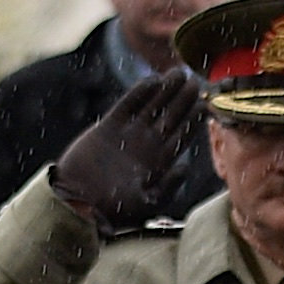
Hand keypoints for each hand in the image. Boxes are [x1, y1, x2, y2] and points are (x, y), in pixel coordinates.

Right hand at [46, 67, 204, 231]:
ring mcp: (128, 134)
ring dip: (166, 90)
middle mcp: (146, 145)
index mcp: (159, 162)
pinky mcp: (108, 127)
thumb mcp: (147, 204)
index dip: (194, 118)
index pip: (182, 135)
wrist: (78, 203)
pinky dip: (140, 93)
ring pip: (152, 106)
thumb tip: (184, 166)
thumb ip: (168, 186)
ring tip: (179, 73)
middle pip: (171, 116)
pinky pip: (128, 104)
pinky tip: (154, 81)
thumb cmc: (112, 210)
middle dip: (184, 99)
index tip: (205, 102)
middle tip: (195, 81)